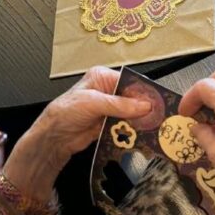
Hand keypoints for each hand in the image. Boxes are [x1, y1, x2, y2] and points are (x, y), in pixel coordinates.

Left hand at [2, 66, 150, 202]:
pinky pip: (125, 125)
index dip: (143, 92)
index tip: (159, 101)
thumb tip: (144, 105)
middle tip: (160, 116)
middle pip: (132, 98)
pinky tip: (143, 135)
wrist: (54, 137)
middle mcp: (107, 91)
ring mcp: (108, 109)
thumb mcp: (93, 103)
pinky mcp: (108, 124)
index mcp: (102, 77)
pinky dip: (132, 130)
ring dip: (140, 121)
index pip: (129, 81)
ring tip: (156, 127)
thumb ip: (120, 104)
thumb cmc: (66, 112)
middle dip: (144, 108)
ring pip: (131, 113)